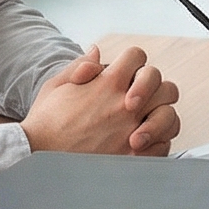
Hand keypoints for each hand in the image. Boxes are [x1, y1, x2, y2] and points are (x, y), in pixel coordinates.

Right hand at [23, 46, 180, 157]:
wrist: (37, 157)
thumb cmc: (45, 123)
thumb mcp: (57, 86)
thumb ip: (81, 65)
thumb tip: (97, 51)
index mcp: (108, 83)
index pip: (137, 56)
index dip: (132, 61)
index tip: (126, 72)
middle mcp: (125, 106)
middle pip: (164, 85)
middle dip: (155, 88)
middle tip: (141, 98)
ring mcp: (133, 131)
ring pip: (170, 115)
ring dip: (161, 116)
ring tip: (146, 121)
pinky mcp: (134, 158)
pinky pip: (163, 146)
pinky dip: (157, 143)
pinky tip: (142, 143)